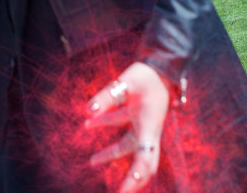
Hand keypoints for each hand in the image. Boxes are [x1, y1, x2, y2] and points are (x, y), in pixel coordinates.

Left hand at [85, 62, 169, 192]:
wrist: (160, 66)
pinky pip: (121, 127)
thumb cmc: (145, 75)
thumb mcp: (125, 83)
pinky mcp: (137, 115)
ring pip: (127, 146)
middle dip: (132, 179)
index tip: (128, 184)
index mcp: (149, 126)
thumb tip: (87, 111)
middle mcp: (148, 129)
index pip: (146, 156)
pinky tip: (87, 123)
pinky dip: (106, 126)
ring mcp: (143, 124)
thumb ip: (106, 97)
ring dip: (110, 154)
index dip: (138, 172)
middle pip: (142, 161)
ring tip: (91, 162)